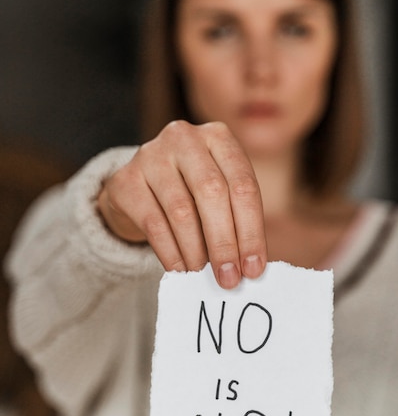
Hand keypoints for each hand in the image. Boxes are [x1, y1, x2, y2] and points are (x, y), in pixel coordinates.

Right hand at [98, 120, 266, 288]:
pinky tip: (181, 271)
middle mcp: (185, 138)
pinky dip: (171, 253)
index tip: (253, 268)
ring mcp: (151, 155)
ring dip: (196, 252)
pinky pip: (154, 224)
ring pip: (181, 211)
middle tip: (230, 278)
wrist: (139, 187)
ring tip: (204, 276)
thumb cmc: (190, 193)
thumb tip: (249, 266)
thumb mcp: (219, 193)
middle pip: (212, 193)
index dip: (251, 231)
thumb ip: (235, 220)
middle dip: (224, 243)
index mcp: (219, 137)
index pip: (243, 186)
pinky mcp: (125, 180)